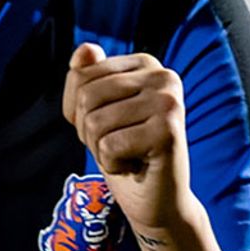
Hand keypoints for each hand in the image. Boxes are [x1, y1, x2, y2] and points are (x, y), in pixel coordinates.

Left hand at [62, 42, 189, 240]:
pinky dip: (113, 164)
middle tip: (120, 145)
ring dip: (102, 149)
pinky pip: (109, 145)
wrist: (159, 202)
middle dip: (89, 131)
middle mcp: (163, 75)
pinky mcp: (169, 130)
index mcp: (146, 64)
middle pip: (86, 97)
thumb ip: (88, 78)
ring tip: (130, 155)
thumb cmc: (126, 154)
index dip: (80, 112)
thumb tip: (86, 48)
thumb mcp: (98, 113)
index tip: (110, 127)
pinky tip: (136, 166)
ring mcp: (169, 101)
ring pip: (95, 122)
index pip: (80, 75)